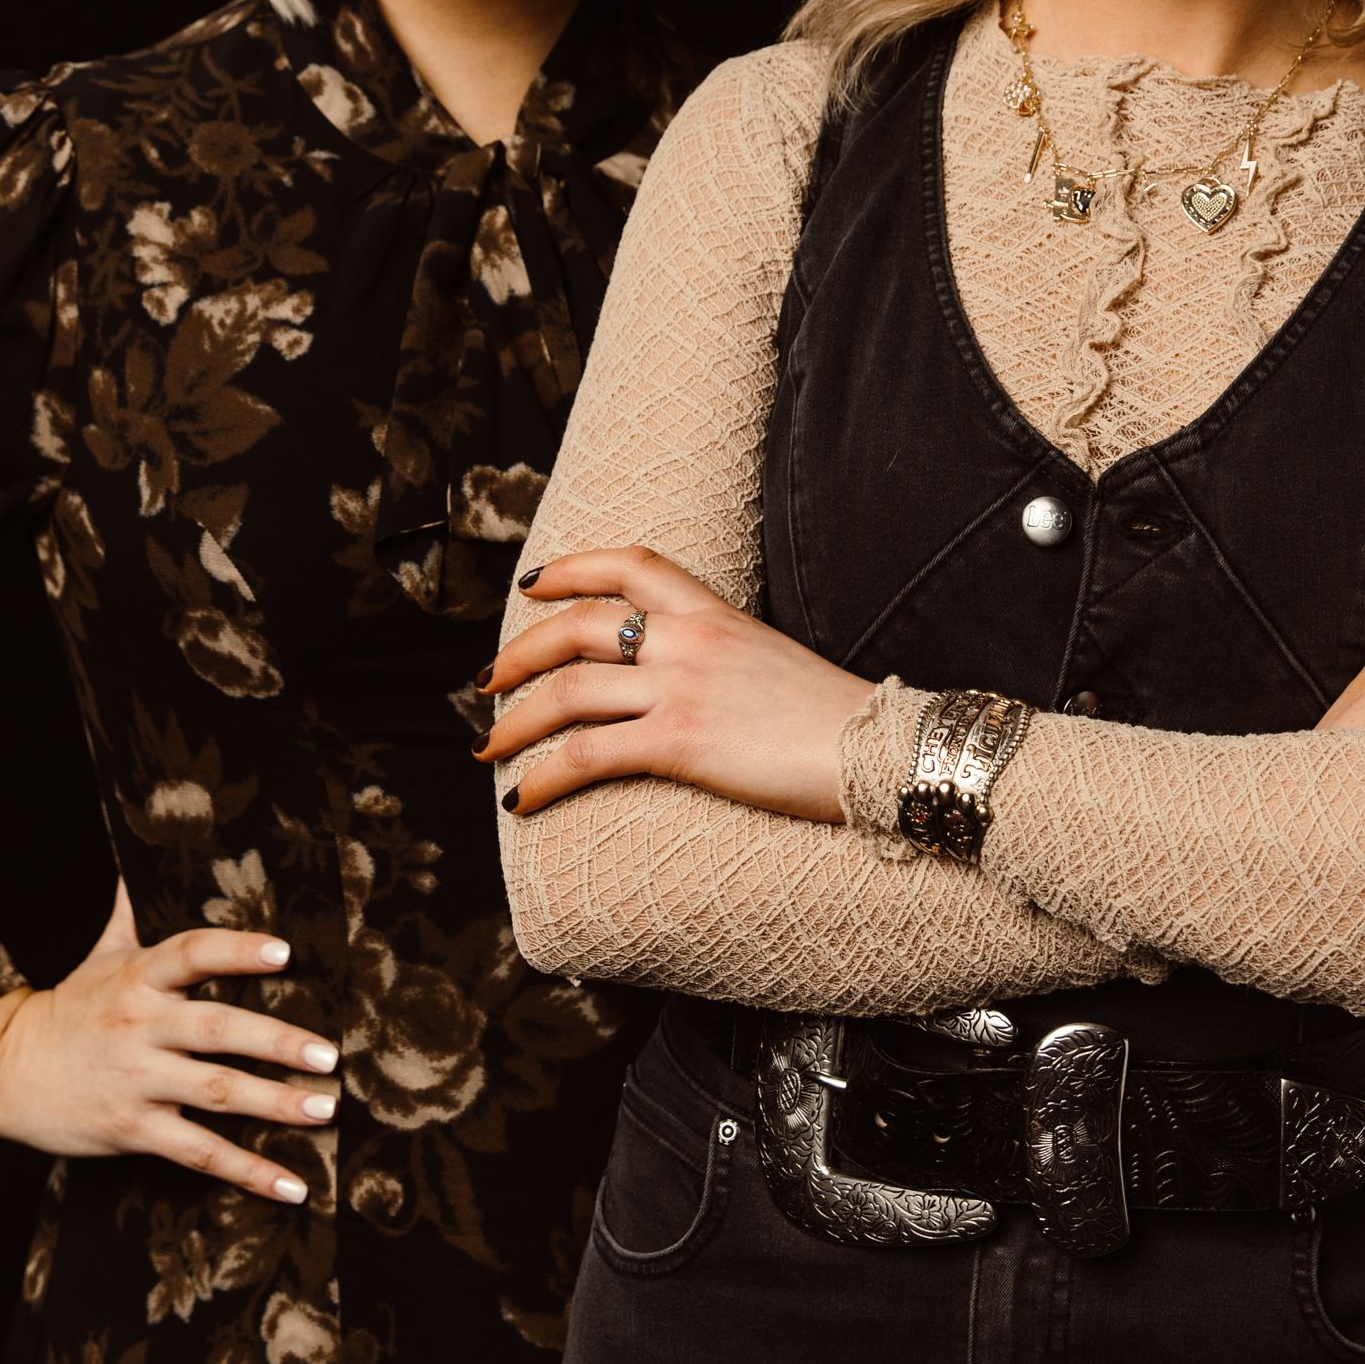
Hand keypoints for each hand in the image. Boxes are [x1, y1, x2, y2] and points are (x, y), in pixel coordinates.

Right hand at [0, 881, 336, 1202]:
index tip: (284, 951)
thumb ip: (131, 911)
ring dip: (274, 1105)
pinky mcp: (133, 1129)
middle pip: (218, 1030)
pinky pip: (198, 1152)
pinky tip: (289, 1185)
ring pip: (216, 1092)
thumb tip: (141, 854)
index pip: (194, 954)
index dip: (238, 950)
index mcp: (138, 978)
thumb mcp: (98, 952)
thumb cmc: (65, 1006)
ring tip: (323, 1111)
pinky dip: (246, 1171)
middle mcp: (141, 1026)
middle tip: (328, 1055)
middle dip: (277, 1042)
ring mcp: (137, 1080)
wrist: (0, 1069)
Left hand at [482, 546, 870, 823]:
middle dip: (519, 653)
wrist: (878, 751)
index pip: (631, 565)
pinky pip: (586, 754)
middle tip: (486, 682)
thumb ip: (726, 658)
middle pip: (578, 625)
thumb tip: (694, 682)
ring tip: (487, 747)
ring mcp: (682, 687)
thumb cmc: (838, 721)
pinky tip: (520, 798)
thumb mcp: (775, 661)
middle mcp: (690, 639)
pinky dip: (541, 777)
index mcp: (716, 613)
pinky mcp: (680, 741)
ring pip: (568, 690)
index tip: (534, 585)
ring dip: (515, 721)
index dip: (572, 567)